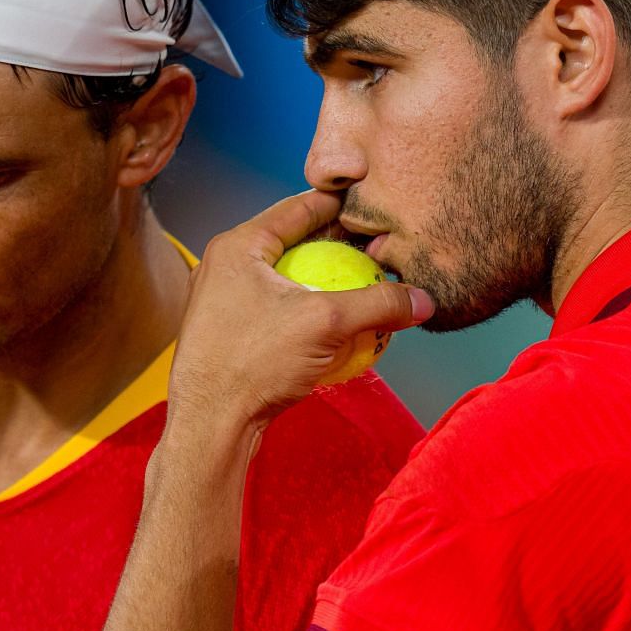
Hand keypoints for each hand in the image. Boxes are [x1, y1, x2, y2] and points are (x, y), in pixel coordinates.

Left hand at [168, 191, 433, 429]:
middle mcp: (225, 265)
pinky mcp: (229, 334)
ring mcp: (223, 301)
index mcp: (238, 245)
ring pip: (286, 279)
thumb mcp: (326, 324)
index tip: (376, 209)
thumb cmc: (253, 363)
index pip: (299, 207)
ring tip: (362, 289)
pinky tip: (337, 331)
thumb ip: (378, 304)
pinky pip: (277, 310)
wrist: (208, 425)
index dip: (342, 205)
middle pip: (293, 242)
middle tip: (376, 252)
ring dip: (324, 284)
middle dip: (337, 247)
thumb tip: (422, 300)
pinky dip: (308, 313)